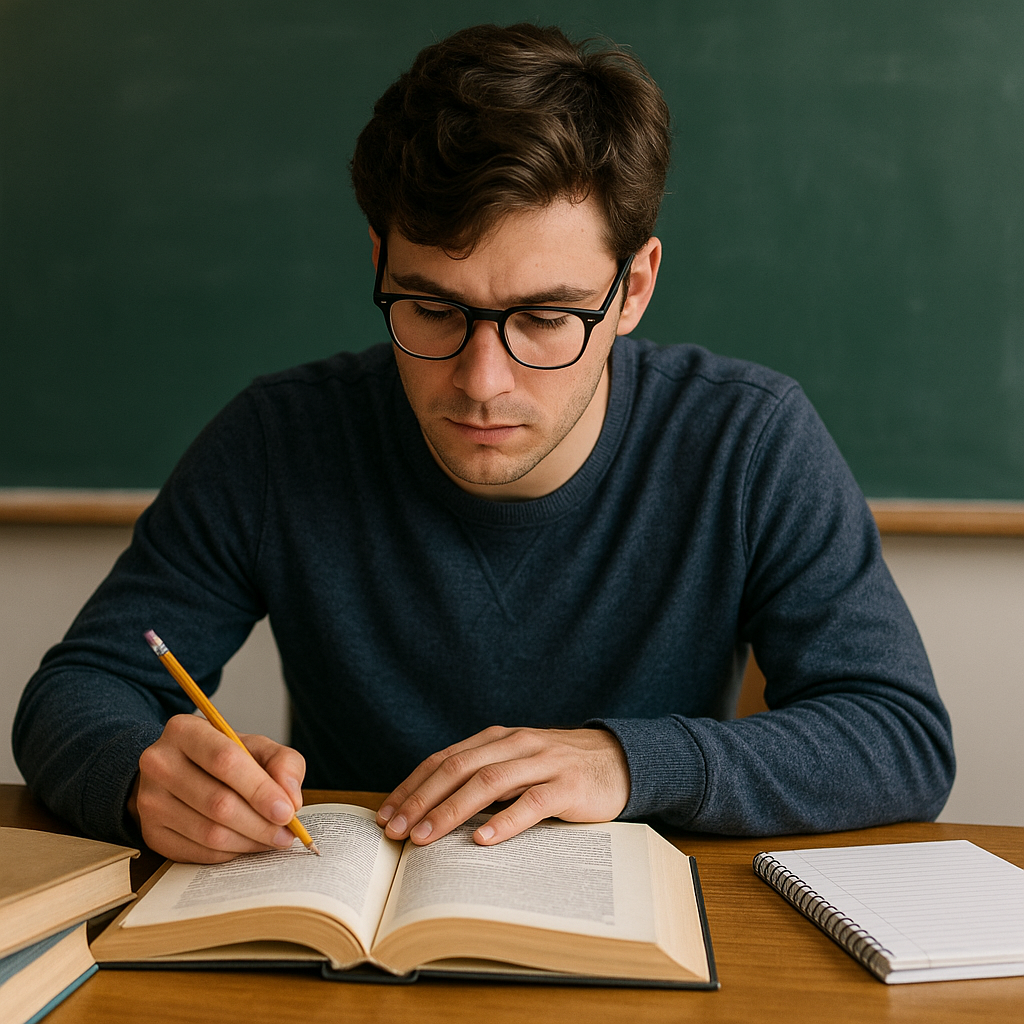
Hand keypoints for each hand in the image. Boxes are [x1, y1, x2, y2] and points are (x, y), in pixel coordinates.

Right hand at [129, 714, 306, 862]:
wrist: (177, 772)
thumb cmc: (222, 757)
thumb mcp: (255, 746)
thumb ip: (282, 762)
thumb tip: (290, 798)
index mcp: (185, 730)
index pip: (225, 761)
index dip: (260, 790)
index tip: (287, 811)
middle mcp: (159, 763)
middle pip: (218, 802)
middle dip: (260, 823)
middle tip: (286, 834)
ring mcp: (150, 801)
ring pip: (209, 832)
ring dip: (249, 841)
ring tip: (273, 839)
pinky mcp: (151, 833)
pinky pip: (198, 852)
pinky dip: (230, 853)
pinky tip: (247, 844)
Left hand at [375, 726, 629, 846]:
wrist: (620, 760)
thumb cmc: (559, 769)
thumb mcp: (517, 765)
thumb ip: (483, 778)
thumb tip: (430, 811)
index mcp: (498, 739)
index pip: (444, 759)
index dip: (412, 786)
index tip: (386, 814)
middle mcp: (516, 744)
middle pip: (458, 768)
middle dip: (421, 800)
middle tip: (395, 830)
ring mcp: (543, 763)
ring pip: (488, 783)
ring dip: (451, 810)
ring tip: (425, 837)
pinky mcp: (568, 786)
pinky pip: (532, 802)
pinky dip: (505, 820)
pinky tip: (483, 839)